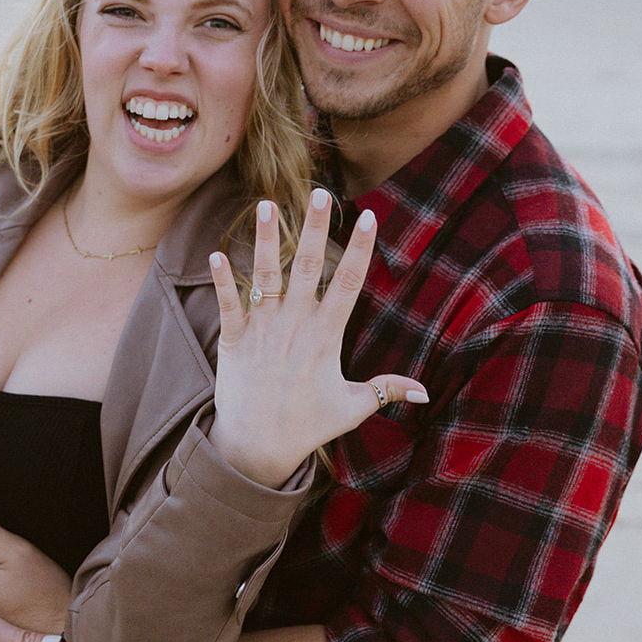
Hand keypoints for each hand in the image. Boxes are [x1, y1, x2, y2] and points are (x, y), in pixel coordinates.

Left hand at [206, 190, 427, 486]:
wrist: (257, 448)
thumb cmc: (307, 426)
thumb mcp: (352, 407)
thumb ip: (387, 390)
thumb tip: (425, 392)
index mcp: (326, 337)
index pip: (349, 284)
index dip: (360, 249)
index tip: (370, 216)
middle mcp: (296, 326)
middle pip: (309, 267)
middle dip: (315, 228)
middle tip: (321, 192)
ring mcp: (263, 331)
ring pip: (266, 275)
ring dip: (265, 239)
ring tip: (265, 204)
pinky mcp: (234, 340)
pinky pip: (228, 304)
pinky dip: (223, 280)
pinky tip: (216, 253)